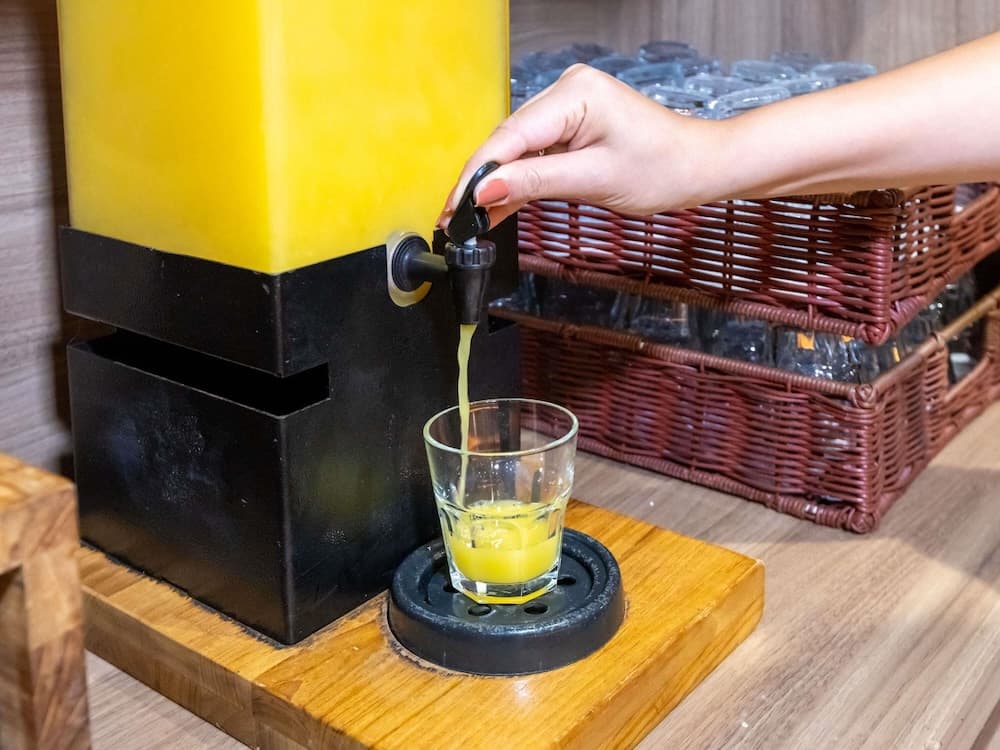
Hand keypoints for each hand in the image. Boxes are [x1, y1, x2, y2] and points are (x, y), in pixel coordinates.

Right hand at [437, 64, 722, 230]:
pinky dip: (517, 180)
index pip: (509, 137)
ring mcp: (567, 106)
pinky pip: (533, 152)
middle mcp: (566, 91)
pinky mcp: (569, 125)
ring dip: (495, 185)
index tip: (455, 206)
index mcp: (574, 94)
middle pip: (506, 141)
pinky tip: (495, 206)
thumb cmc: (663, 167)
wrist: (698, 166)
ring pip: (515, 149)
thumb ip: (535, 182)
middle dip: (480, 182)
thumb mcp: (594, 179)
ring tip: (467, 220)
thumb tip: (485, 192)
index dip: (478, 174)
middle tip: (453, 220)